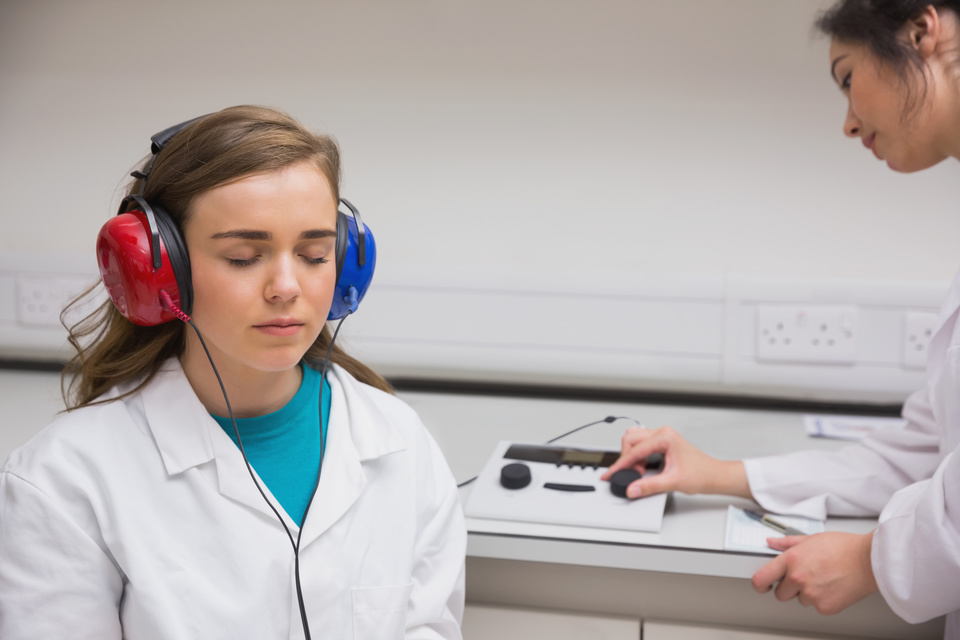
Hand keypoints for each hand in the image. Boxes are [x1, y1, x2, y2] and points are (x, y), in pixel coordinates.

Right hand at [601, 426, 749, 498]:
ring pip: (634, 440)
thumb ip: (649, 486)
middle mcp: (662, 433)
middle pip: (630, 440)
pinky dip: (638, 456)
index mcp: (665, 437)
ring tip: (639, 471)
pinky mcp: (662, 443)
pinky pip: (641, 445)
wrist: (714, 476)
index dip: (620, 464)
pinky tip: (643, 468)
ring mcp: (662, 437)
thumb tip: (632, 488)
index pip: (634, 450)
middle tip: (632, 474)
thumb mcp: (673, 482)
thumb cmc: (702, 474)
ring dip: (632, 456)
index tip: (610, 473)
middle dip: (627, 458)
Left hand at [752, 532, 878, 615]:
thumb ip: (788, 543)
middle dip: (788, 588)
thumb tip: (771, 542)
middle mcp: (798, 578)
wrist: (869, 561)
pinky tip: (832, 587)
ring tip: (824, 579)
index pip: (762, 578)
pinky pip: (817, 606)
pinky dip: (822, 600)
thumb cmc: (845, 547)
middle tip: (804, 578)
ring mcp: (811, 594)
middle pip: (781, 594)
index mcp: (791, 560)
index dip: (759, 584)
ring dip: (807, 593)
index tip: (762, 585)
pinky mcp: (825, 607)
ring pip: (800, 600)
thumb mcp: (811, 539)